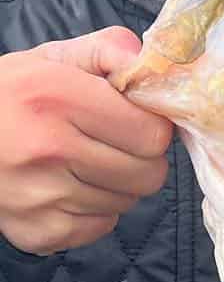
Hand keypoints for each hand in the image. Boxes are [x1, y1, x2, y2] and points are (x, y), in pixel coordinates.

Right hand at [0, 28, 172, 254]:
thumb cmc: (9, 97)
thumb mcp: (52, 59)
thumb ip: (108, 50)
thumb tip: (150, 63)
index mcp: (57, 98)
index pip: (152, 133)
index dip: (152, 127)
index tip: (136, 122)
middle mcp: (48, 149)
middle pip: (148, 174)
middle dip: (143, 159)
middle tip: (116, 145)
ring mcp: (40, 196)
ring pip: (126, 202)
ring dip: (118, 186)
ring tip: (85, 164)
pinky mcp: (36, 231)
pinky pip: (100, 227)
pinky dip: (94, 212)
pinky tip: (69, 189)